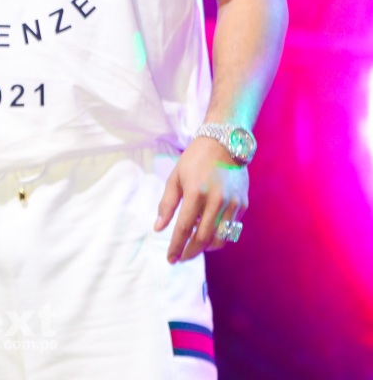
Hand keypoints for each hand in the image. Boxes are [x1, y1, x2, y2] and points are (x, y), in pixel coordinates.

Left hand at [154, 137, 248, 262]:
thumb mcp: (176, 177)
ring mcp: (233, 204)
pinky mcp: (243, 205)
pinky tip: (208, 228)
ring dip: (206, 247)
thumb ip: (167, 204)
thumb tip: (158, 228)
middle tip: (181, 257)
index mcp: (196, 192)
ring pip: (220, 239)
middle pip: (204, 239)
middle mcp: (216, 200)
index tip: (170, 259)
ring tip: (194, 242)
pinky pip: (231, 229)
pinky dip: (219, 234)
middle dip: (191, 252)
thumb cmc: (195, 159)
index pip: (184, 228)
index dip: (176, 247)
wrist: (224, 142)